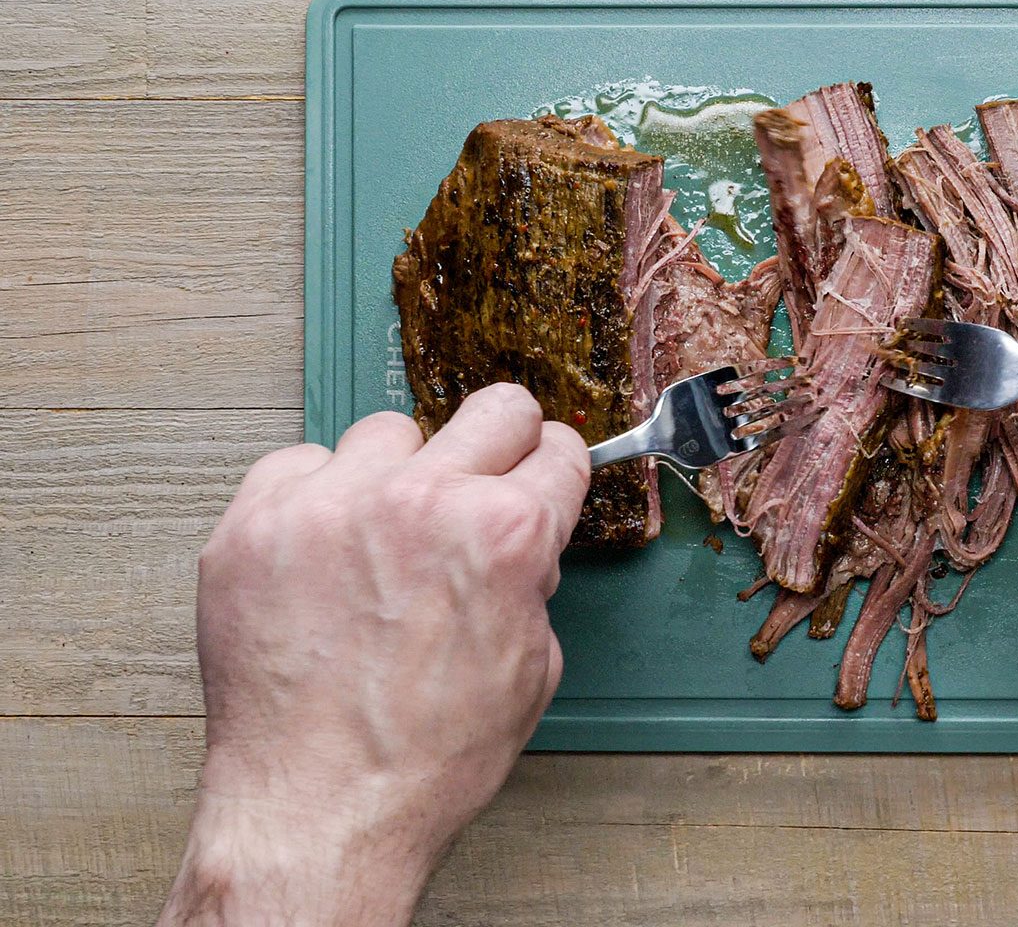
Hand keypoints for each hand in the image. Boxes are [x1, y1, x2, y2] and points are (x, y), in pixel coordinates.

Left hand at [159, 384, 589, 926]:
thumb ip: (530, 579)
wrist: (320, 811)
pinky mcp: (255, 524)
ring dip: (398, 476)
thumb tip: (518, 540)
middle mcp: (421, 502)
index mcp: (505, 534)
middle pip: (493, 408)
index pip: (559, 450)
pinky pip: (298, 465)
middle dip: (501, 447)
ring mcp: (330, 506)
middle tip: (481, 485)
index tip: (540, 480)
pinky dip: (317, 499)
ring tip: (384, 539)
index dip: (555, 476)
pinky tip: (324, 553)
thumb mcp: (532, 668)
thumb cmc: (423, 760)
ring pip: (388, 433)